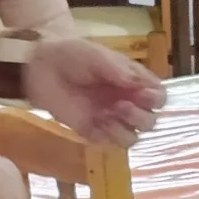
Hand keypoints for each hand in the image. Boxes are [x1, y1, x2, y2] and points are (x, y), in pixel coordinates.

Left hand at [21, 36, 164, 147]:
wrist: (40, 66)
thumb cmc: (72, 55)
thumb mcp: (98, 56)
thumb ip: (121, 71)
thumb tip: (143, 86)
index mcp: (132, 82)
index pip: (158, 96)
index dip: (156, 99)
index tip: (144, 94)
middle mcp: (126, 102)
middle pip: (150, 121)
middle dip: (142, 117)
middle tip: (122, 105)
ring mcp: (110, 119)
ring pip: (134, 137)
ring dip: (128, 128)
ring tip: (111, 114)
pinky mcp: (92, 131)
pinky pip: (111, 143)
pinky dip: (110, 136)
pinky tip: (99, 123)